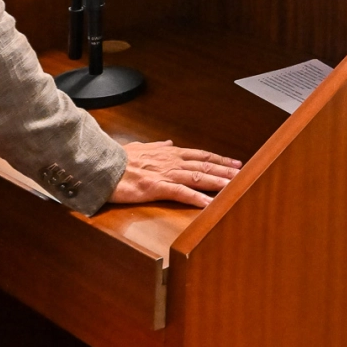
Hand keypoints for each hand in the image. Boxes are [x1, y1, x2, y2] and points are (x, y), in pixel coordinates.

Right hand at [109, 140, 242, 207]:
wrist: (102, 165)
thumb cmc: (118, 159)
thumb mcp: (139, 148)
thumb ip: (155, 146)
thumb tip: (167, 143)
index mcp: (168, 153)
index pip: (200, 155)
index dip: (219, 159)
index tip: (235, 162)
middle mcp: (171, 161)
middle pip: (204, 165)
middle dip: (225, 170)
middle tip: (244, 174)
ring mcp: (165, 173)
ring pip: (197, 177)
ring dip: (217, 182)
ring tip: (234, 187)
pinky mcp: (156, 186)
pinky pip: (180, 193)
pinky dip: (196, 198)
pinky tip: (208, 204)